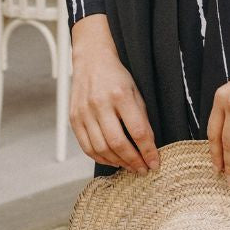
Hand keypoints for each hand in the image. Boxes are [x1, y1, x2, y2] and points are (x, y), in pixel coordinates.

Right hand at [69, 15, 159, 173]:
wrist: (91, 59)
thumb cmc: (117, 75)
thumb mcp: (136, 91)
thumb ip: (141, 118)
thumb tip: (148, 148)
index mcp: (120, 94)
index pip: (138, 131)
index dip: (148, 151)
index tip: (155, 163)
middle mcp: (100, 103)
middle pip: (117, 143)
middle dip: (133, 161)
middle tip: (143, 170)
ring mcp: (84, 111)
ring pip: (101, 148)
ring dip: (117, 162)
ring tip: (129, 167)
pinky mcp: (73, 117)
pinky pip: (86, 146)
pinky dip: (100, 158)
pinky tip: (112, 160)